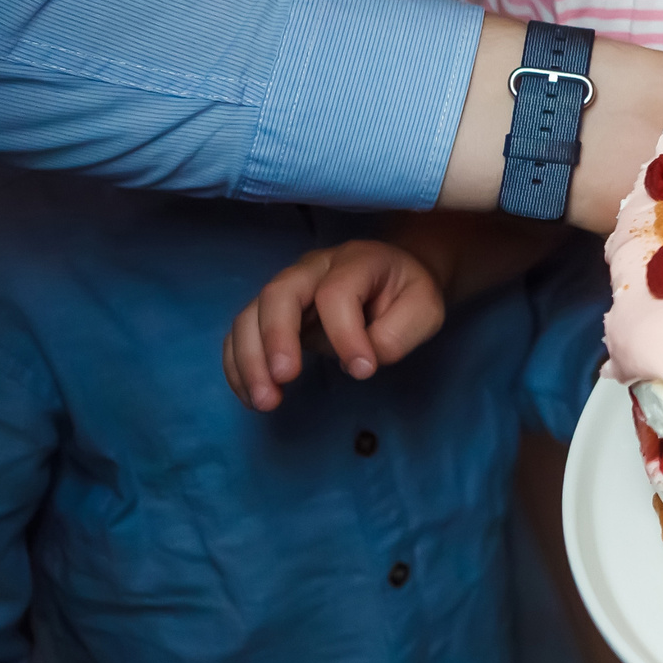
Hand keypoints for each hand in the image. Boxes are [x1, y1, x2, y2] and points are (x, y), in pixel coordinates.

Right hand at [223, 240, 447, 410]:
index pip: (337, 292)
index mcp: (356, 261)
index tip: (363, 371)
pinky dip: (238, 366)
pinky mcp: (271, 313)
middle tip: (284, 380)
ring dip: (249, 360)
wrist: (393, 276)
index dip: (345, 334)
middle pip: (279, 293)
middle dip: (275, 338)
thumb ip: (398, 333)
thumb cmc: (407, 294)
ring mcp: (287, 288)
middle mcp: (313, 268)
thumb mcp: (424, 309)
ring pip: (250, 315)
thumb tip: (360, 362)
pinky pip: (241, 335)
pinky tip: (251, 396)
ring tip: (265, 401)